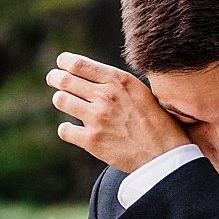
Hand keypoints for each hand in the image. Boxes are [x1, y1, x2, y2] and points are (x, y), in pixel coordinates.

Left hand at [48, 53, 190, 172]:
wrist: (165, 156)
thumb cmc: (158, 123)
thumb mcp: (141, 92)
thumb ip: (118, 83)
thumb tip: (95, 76)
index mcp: (119, 80)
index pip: (78, 64)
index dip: (64, 62)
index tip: (61, 64)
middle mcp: (106, 96)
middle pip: (65, 79)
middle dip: (55, 77)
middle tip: (53, 78)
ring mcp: (97, 118)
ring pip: (61, 100)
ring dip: (61, 100)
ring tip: (64, 102)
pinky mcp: (91, 140)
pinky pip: (65, 129)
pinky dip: (66, 129)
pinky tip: (73, 130)